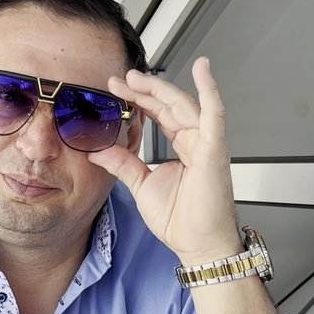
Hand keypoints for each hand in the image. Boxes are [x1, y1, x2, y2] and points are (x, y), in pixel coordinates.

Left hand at [88, 57, 241, 265]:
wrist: (197, 245)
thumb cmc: (180, 220)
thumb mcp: (141, 185)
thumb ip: (123, 164)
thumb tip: (99, 151)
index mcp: (180, 148)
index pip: (157, 115)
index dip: (137, 100)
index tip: (116, 90)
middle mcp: (194, 141)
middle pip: (168, 105)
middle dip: (143, 90)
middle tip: (119, 80)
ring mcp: (206, 143)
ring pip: (182, 105)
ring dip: (159, 88)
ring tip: (135, 78)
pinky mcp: (215, 149)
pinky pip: (214, 114)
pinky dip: (210, 90)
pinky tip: (202, 68)